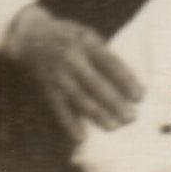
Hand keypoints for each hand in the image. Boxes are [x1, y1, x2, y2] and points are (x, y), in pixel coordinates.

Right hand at [5, 5, 142, 137]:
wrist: (31, 36)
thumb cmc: (70, 36)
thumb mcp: (87, 35)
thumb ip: (104, 54)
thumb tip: (129, 81)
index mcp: (86, 41)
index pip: (109, 62)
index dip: (125, 80)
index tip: (139, 96)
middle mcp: (71, 57)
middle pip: (95, 83)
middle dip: (114, 102)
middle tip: (131, 117)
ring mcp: (58, 74)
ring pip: (79, 98)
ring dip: (97, 114)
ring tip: (113, 126)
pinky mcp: (47, 87)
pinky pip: (60, 107)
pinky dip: (69, 123)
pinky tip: (80, 137)